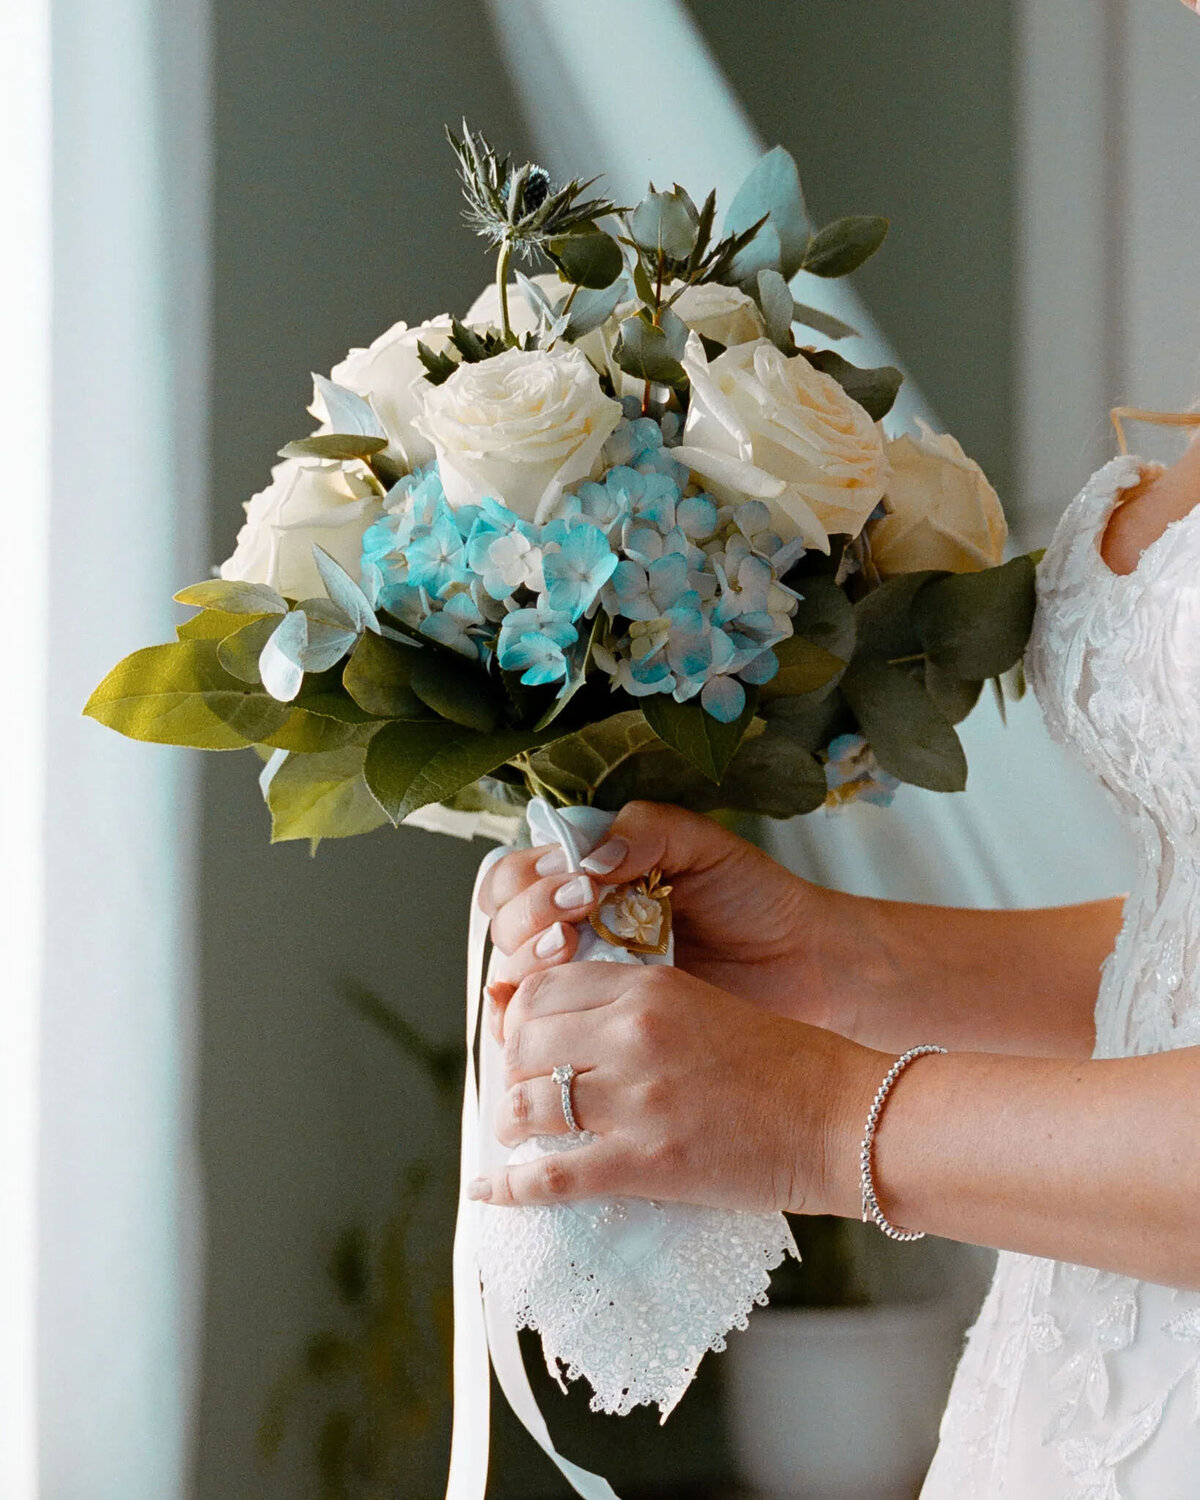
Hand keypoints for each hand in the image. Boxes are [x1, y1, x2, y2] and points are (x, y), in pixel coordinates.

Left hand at [467, 959, 878, 1213]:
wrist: (843, 1118)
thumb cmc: (785, 1065)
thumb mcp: (703, 1006)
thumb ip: (635, 1010)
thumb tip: (564, 1024)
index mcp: (648, 987)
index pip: (543, 989)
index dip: (520, 1016)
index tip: (522, 1038)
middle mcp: (631, 1034)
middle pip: (524, 1044)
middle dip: (512, 1068)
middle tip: (520, 1089)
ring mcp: (636, 1099)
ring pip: (527, 1104)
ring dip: (511, 1122)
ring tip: (517, 1132)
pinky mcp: (645, 1162)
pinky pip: (551, 1176)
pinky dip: (510, 1187)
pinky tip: (489, 1189)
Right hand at [478, 800, 846, 1030]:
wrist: (802, 964)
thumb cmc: (754, 898)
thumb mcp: (701, 843)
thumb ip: (645, 830)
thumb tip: (589, 860)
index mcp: (587, 877)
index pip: (518, 873)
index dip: (532, 876)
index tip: (577, 882)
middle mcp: (574, 927)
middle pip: (504, 921)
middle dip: (530, 915)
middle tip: (577, 913)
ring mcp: (584, 980)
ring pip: (514, 974)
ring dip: (528, 960)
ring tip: (571, 948)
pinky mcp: (601, 1028)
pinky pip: (543, 1029)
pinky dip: (526, 1020)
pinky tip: (547, 1009)